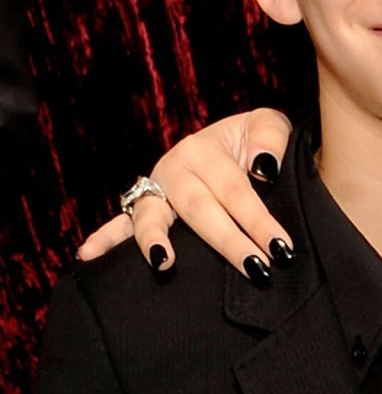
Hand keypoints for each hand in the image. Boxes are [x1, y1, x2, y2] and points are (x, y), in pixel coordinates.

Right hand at [76, 110, 294, 272]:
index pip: (235, 191)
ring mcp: (155, 189)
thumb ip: (270, 140)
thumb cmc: (251, 138)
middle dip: (228, 241)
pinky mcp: (143, 204)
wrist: (229, 139)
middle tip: (256, 267)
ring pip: (152, 217)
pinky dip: (104, 238)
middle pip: (199, 209)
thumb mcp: (267, 125)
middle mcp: (173, 168)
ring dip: (155, 241)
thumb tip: (263, 170)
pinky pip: (120, 223)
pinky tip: (86, 255)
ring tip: (164, 263)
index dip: (259, 220)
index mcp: (203, 150)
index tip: (282, 247)